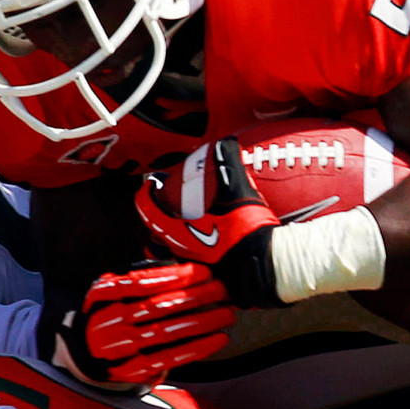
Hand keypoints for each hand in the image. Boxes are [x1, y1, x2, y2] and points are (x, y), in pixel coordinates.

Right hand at [51, 263, 235, 386]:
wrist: (85, 353)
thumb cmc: (108, 314)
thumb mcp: (110, 289)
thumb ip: (136, 278)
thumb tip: (176, 265)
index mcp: (105, 296)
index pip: (141, 283)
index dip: (174, 277)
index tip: (203, 271)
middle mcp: (111, 321)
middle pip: (157, 307)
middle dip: (194, 296)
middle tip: (222, 289)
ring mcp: (123, 347)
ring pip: (166, 332)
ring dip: (201, 323)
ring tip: (227, 314)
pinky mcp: (135, 368)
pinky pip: (170, 358)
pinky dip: (197, 348)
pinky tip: (218, 339)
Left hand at [135, 137, 283, 308]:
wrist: (264, 258)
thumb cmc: (244, 226)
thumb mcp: (236, 187)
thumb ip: (229, 160)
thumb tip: (226, 142)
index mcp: (176, 226)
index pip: (147, 208)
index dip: (145, 193)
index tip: (152, 182)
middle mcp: (179, 245)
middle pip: (155, 226)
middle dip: (158, 210)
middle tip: (169, 195)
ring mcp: (192, 258)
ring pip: (171, 241)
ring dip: (173, 226)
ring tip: (186, 212)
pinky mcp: (208, 266)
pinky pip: (189, 251)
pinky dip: (192, 239)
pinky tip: (208, 229)